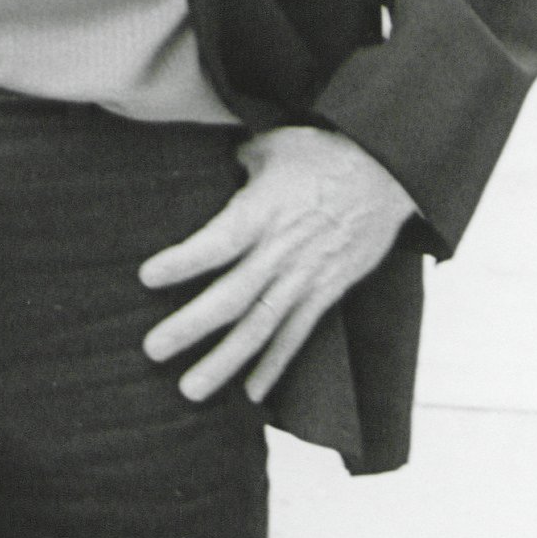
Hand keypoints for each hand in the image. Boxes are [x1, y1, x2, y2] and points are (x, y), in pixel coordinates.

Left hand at [138, 126, 415, 403]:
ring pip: (261, 328)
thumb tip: (211, 168)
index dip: (183, 261)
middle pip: (233, 297)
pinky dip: (274, 366)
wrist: (390, 172)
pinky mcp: (327, 293)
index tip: (146, 278)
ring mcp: (305, 278)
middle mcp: (282, 252)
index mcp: (264, 212)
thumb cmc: (327, 153)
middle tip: (153, 349)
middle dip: (191, 326)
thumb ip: (237, 163)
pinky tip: (249, 392)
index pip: (218, 242)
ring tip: (190, 389)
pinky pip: (297, 336)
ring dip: (224, 361)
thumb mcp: (274, 145)